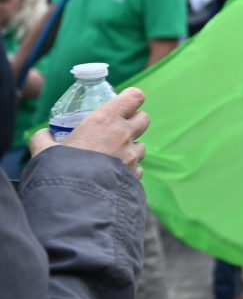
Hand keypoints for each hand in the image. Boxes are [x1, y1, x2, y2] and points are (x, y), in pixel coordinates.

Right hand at [29, 87, 149, 178]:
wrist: (74, 201)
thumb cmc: (60, 170)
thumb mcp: (45, 151)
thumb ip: (44, 139)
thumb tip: (43, 135)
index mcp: (105, 120)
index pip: (135, 97)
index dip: (131, 99)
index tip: (123, 104)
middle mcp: (123, 134)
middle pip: (144, 119)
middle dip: (134, 123)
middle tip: (116, 131)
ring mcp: (132, 156)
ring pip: (141, 146)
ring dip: (130, 149)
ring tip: (111, 158)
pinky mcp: (135, 175)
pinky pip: (137, 169)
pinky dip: (128, 171)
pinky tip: (113, 177)